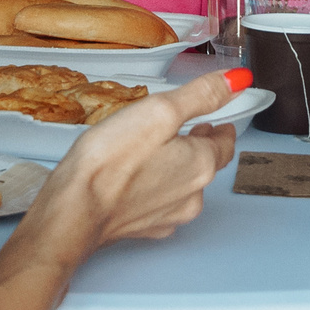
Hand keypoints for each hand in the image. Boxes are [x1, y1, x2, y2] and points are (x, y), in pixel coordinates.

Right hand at [16, 70, 238, 267]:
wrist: (73, 213)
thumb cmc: (110, 161)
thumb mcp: (159, 111)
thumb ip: (200, 95)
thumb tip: (236, 80)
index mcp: (201, 164)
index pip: (226, 143)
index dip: (222, 126)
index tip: (214, 118)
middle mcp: (192, 195)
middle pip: (206, 165)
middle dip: (199, 144)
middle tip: (188, 128)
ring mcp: (168, 216)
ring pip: (184, 186)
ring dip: (177, 167)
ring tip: (157, 149)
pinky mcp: (144, 229)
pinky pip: (160, 204)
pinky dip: (155, 188)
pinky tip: (137, 178)